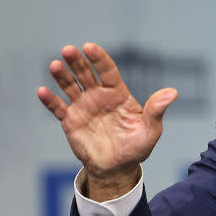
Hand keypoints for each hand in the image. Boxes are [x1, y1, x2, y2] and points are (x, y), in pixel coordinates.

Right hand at [37, 42, 176, 200]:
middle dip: (76, 61)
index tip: (89, 47)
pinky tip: (42, 91)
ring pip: (70, 86)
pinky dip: (49, 100)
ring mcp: (83, 106)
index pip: (107, 70)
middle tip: (68, 50)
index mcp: (117, 93)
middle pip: (85, 73)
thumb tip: (173, 92)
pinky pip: (58, 108)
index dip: (99, 58)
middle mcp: (98, 95)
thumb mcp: (150, 130)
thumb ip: (156, 110)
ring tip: (55, 65)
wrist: (117, 168)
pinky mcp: (70, 121)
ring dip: (61, 75)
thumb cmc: (136, 147)